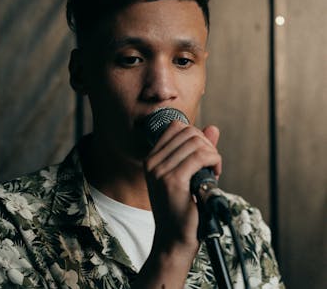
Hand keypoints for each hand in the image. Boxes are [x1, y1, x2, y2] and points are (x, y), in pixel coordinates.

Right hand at [133, 121, 220, 287]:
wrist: (174, 239)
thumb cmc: (182, 210)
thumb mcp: (188, 175)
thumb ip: (199, 150)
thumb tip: (213, 128)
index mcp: (151, 160)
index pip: (175, 127)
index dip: (195, 135)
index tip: (203, 153)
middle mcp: (152, 163)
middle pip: (188, 132)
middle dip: (206, 144)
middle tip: (211, 164)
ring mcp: (160, 171)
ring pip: (196, 143)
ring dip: (212, 154)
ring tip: (213, 171)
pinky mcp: (173, 181)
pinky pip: (200, 157)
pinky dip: (214, 161)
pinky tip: (215, 174)